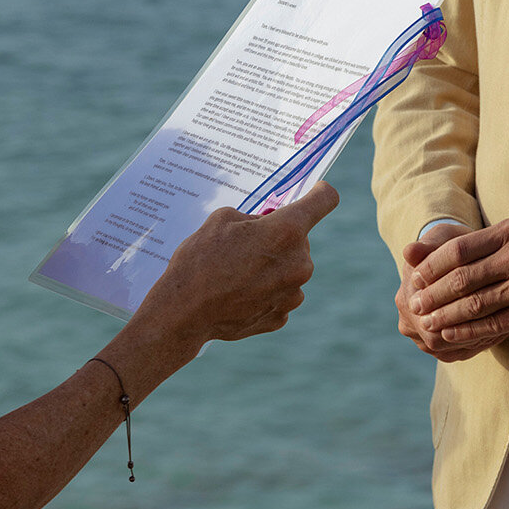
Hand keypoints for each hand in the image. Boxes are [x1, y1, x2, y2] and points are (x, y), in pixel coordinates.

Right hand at [138, 182, 338, 345]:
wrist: (183, 312)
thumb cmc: (198, 261)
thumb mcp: (220, 220)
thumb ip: (252, 217)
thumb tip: (264, 223)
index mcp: (286, 230)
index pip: (325, 199)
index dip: (319, 192)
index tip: (314, 192)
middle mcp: (299, 261)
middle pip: (299, 240)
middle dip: (277, 239)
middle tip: (244, 246)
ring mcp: (293, 292)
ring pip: (289, 270)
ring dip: (271, 268)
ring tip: (236, 275)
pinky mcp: (281, 316)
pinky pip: (278, 296)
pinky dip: (263, 293)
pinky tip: (237, 295)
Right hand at [395, 222, 503, 361]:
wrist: (453, 261)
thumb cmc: (452, 247)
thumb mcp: (445, 240)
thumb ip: (431, 247)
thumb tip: (410, 251)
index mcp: (408, 293)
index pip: (431, 309)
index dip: (460, 307)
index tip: (492, 298)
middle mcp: (408, 317)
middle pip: (437, 334)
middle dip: (470, 327)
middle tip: (504, 318)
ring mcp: (418, 334)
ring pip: (446, 347)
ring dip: (474, 338)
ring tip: (504, 326)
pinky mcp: (433, 345)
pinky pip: (452, 353)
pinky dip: (473, 345)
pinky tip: (497, 334)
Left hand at [407, 216, 508, 343]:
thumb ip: (475, 243)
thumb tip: (412, 248)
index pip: (458, 249)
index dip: (431, 266)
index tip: (415, 277)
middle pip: (462, 278)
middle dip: (433, 294)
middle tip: (414, 305)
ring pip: (474, 303)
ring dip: (445, 315)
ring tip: (427, 322)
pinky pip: (492, 323)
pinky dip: (467, 331)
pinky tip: (450, 334)